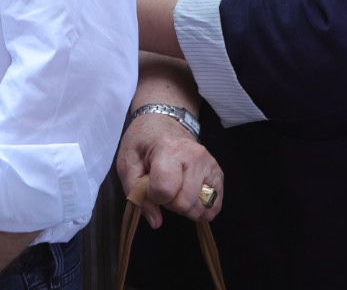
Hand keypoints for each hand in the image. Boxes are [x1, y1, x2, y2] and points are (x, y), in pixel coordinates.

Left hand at [117, 113, 224, 227]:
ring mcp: (210, 165)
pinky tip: (188, 196)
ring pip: (201, 208)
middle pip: (184, 203)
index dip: (153, 195)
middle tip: (161, 187)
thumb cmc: (142, 143)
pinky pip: (214, 207)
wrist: (163, 124)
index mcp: (169, 150)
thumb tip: (156, 222)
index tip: (148, 185)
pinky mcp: (219, 174)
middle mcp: (195, 156)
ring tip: (175, 189)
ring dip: (184, 207)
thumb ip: (136, 193)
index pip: (165, 190)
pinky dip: (200, 208)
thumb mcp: (127, 163)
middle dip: (169, 203)